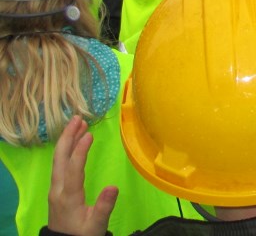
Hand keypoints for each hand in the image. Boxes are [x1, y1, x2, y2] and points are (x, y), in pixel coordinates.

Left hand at [48, 116, 117, 235]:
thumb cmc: (82, 234)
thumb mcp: (96, 224)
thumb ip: (104, 206)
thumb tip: (114, 187)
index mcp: (67, 196)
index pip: (72, 168)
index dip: (80, 150)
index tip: (89, 133)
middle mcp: (58, 189)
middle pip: (60, 158)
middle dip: (68, 137)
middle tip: (78, 118)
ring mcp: (55, 188)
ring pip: (58, 160)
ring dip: (67, 141)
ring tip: (78, 124)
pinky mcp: (57, 189)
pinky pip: (60, 164)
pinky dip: (67, 150)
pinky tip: (74, 143)